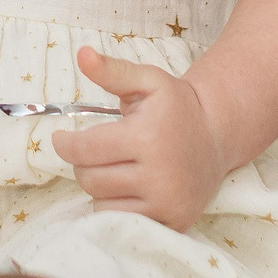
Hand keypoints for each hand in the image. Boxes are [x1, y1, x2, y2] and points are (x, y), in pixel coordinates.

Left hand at [53, 49, 227, 230]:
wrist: (217, 137)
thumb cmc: (177, 107)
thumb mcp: (148, 81)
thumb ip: (112, 70)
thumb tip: (82, 54)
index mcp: (147, 137)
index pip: (85, 150)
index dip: (65, 144)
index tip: (60, 138)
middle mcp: (158, 175)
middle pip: (90, 179)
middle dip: (82, 163)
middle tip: (92, 152)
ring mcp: (166, 203)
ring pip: (101, 204)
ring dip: (97, 187)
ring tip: (111, 169)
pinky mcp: (173, 223)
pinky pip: (123, 224)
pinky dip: (115, 208)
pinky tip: (125, 189)